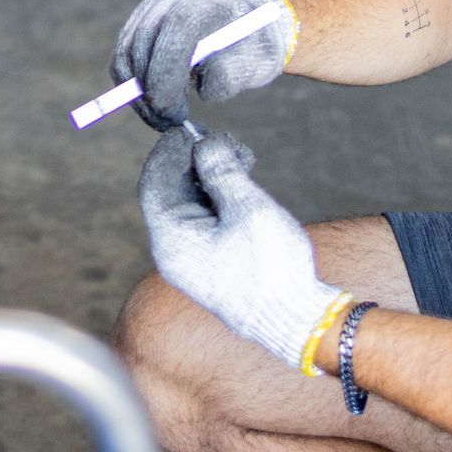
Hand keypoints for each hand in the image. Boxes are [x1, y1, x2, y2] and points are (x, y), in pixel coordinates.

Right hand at [111, 0, 294, 125]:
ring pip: (127, 52)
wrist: (247, 21)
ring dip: (138, 92)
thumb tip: (202, 89)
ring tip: (165, 116)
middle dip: (150, 90)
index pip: (178, 26)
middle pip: (144, 40)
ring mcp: (152, 4)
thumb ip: (235, 73)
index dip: (166, 69)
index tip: (172, 110)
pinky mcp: (139, 18)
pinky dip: (132, 84)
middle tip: (170, 122)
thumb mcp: (261, 61)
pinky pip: (124, 55)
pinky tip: (157, 101)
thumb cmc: (256, 46)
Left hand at [138, 132, 349, 373]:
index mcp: (171, 242)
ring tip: (242, 160)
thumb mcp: (247, 208)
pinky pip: (206, 222)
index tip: (189, 129)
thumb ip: (221, 170)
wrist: (298, 321)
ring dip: (212, 178)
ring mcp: (193, 262)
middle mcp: (174, 253)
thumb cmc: (271, 268)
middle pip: (171, 192)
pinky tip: (241, 185)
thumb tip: (203, 142)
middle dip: (196, 162)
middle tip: (225, 142)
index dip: (169, 152)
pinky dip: (219, 198)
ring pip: (191, 205)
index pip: (153, 184)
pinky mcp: (213, 265)